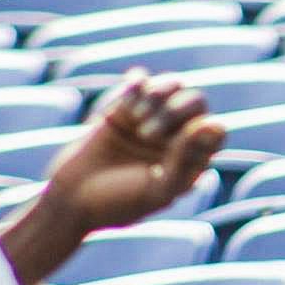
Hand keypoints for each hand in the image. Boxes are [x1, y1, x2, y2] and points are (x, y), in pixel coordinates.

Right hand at [44, 71, 224, 231]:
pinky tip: (125, 107)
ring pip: (172, 85)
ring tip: (135, 117)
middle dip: (175, 109)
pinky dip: (136, 85)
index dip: (204, 129)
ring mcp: (150, 119)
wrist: (71, 199)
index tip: (186, 136)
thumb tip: (213, 124)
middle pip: (196, 101)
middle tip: (147, 134)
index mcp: (191, 160)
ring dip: (157, 94)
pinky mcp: (124, 108)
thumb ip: (186, 160)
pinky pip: (141, 81)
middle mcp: (175, 137)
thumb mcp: (157, 189)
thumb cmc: (118, 202)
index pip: (214, 131)